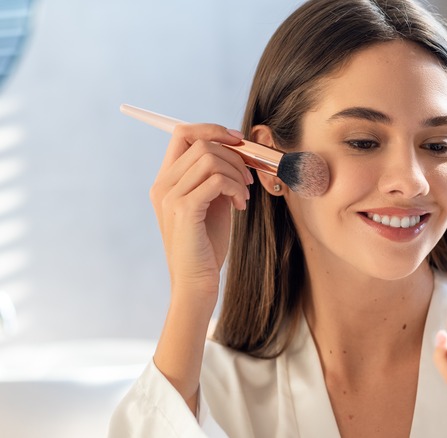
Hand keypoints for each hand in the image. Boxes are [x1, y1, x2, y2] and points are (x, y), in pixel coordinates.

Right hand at [149, 123, 252, 306]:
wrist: (197, 283)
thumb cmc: (206, 245)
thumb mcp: (212, 203)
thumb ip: (216, 177)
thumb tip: (238, 151)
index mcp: (166, 180)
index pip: (182, 133)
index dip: (212, 129)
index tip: (238, 140)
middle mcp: (163, 185)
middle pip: (200, 142)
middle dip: (233, 155)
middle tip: (248, 179)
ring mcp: (170, 197)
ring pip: (210, 158)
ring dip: (236, 173)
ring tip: (243, 196)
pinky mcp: (184, 210)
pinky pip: (216, 180)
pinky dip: (235, 188)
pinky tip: (240, 206)